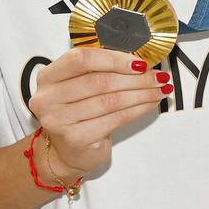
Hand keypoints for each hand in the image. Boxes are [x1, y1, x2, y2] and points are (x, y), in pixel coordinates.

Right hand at [28, 48, 168, 176]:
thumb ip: (102, 68)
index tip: (140, 62)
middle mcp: (47, 98)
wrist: (68, 150)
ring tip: (160, 89)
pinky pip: (116, 119)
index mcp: (49, 76)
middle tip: (159, 77)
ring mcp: (58, 120)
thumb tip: (141, 61)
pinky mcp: (75, 138)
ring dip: (142, 94)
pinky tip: (150, 104)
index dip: (114, 59)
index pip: (80, 59)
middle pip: (99, 81)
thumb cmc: (79, 111)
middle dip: (136, 79)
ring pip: (111, 101)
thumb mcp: (81, 84)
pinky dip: (138, 109)